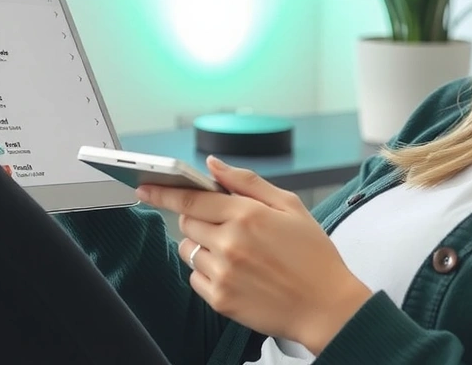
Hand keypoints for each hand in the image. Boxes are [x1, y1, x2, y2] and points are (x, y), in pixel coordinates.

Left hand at [136, 157, 371, 353]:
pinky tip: (236, 271)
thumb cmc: (312, 255)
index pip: (190, 199)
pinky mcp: (220, 300)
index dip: (164, 191)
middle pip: (186, 222)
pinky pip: (195, 277)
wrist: (325, 306)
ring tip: (235, 250)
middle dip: (197, 218)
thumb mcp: (289, 205)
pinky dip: (207, 271)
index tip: (146, 187)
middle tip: (225, 223)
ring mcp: (223, 273)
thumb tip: (213, 166)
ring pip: (188, 250)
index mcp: (246, 215)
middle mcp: (230, 243)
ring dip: (202, 244)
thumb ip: (247, 182)